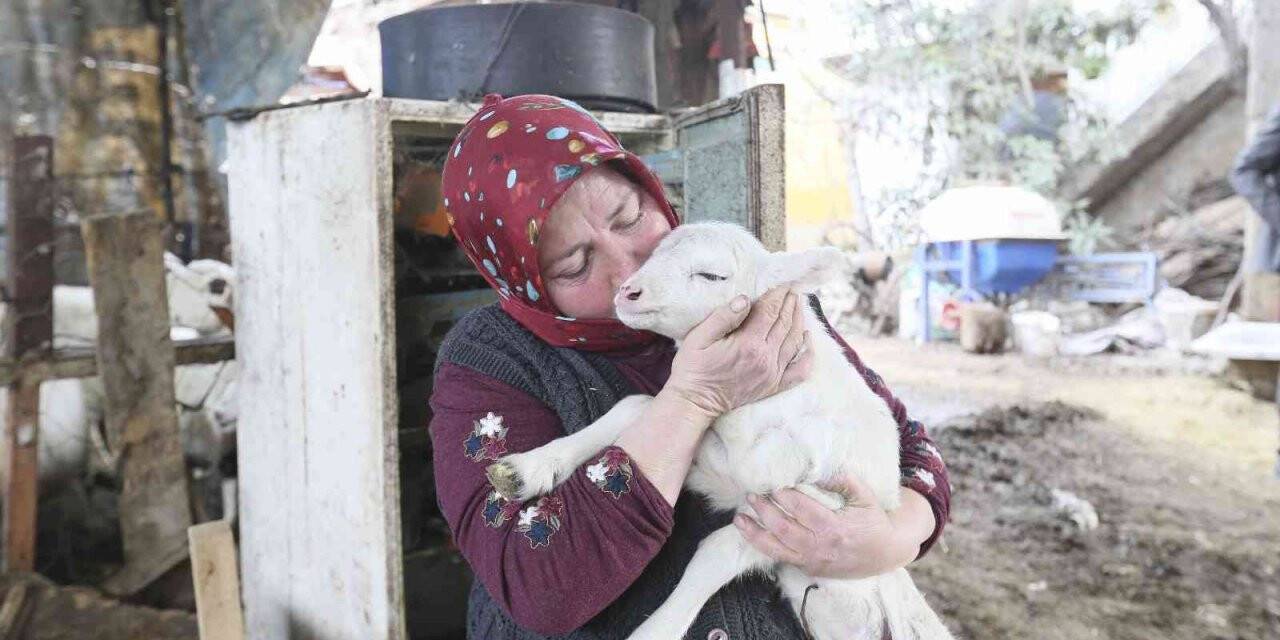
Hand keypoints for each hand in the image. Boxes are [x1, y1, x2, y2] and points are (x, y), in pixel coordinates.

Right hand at [663, 288, 812, 418]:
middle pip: (785, 323)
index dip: (777, 294)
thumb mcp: (698, 337)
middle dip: (789, 303)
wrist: (694, 403)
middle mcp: (765, 358)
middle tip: (792, 289)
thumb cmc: (693, 368)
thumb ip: (723, 317)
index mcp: (748, 344)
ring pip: (794, 341)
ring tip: (798, 305)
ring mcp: (772, 374)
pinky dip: (808, 354)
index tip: (781, 283)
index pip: (770, 311)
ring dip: (799, 320)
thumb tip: (745, 300)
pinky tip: (807, 340)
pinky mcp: (774, 386)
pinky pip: (799, 371)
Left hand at [734, 474, 919, 579]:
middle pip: (784, 529)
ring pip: (776, 548)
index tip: (772, 482)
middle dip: (765, 511)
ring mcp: (812, 560)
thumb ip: (843, 480)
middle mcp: (821, 547)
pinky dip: (762, 545)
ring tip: (739, 517)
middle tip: (752, 494)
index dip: (785, 495)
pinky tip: (750, 533)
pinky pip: (780, 557)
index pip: (803, 510)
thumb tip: (817, 468)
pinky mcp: (808, 568)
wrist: (884, 554)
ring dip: (755, 533)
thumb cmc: (873, 520)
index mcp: (836, 527)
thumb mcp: (865, 496)